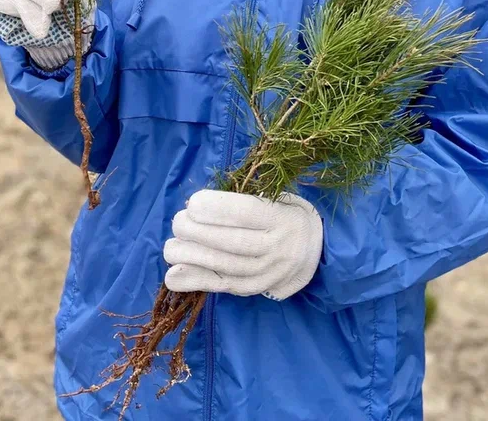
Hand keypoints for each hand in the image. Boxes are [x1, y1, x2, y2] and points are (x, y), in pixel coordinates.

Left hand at [164, 190, 323, 300]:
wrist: (316, 252)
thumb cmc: (286, 215)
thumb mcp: (277, 199)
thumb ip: (245, 200)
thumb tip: (199, 206)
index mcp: (281, 218)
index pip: (246, 214)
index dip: (216, 209)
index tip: (193, 203)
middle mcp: (276, 248)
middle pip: (233, 242)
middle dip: (198, 233)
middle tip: (177, 223)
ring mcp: (266, 272)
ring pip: (226, 266)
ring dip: (192, 257)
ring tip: (170, 248)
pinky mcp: (256, 288)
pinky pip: (223, 286)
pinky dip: (196, 281)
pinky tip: (172, 276)